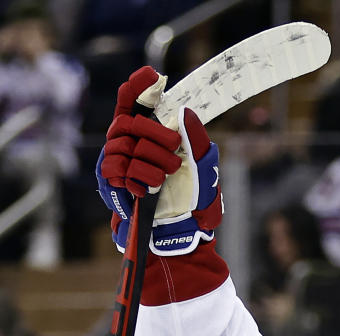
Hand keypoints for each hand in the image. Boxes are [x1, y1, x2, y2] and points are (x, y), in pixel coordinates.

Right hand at [96, 67, 222, 255]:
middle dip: (154, 134)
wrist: (178, 230)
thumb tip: (184, 112)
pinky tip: (149, 188)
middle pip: (130, 122)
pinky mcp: (111, 180)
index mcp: (148, 133)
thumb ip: (196, 141)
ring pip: (125, 145)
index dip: (137, 88)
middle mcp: (128, 142)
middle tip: (173, 147)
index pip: (133, 102)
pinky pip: (119, 168)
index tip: (150, 75)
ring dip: (151, 160)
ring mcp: (117, 160)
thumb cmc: (190, 196)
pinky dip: (140, 177)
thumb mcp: (202, 167)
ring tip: (165, 175)